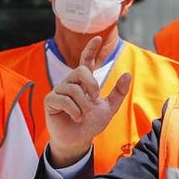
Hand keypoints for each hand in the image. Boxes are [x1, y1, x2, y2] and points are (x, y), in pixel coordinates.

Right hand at [44, 36, 131, 166]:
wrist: (79, 140)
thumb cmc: (91, 123)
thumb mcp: (109, 108)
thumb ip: (118, 92)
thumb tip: (127, 74)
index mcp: (84, 83)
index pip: (86, 61)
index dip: (91, 49)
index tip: (98, 38)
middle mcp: (71, 83)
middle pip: (81, 71)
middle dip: (91, 85)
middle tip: (94, 99)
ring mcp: (59, 91)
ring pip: (74, 89)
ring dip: (84, 105)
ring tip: (83, 115)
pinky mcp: (51, 101)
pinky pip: (64, 99)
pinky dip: (74, 111)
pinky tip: (76, 118)